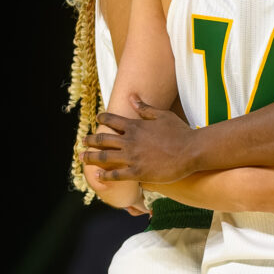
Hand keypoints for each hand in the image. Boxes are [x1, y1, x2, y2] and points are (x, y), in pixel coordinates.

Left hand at [84, 106, 199, 187]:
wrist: (191, 151)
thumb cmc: (180, 132)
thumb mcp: (162, 115)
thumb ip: (145, 108)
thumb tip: (132, 96)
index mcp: (135, 126)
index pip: (112, 120)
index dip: (102, 119)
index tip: (97, 119)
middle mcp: (130, 141)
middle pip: (103, 139)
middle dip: (90, 140)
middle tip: (82, 141)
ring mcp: (132, 157)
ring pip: (104, 157)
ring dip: (91, 157)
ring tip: (82, 157)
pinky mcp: (138, 172)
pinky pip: (116, 175)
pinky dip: (105, 175)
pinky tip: (98, 176)